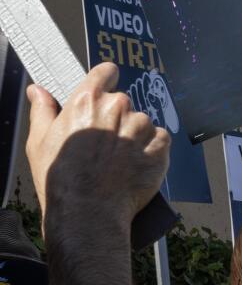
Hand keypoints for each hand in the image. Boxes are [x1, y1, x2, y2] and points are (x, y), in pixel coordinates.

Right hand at [26, 63, 169, 227]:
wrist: (88, 212)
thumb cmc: (60, 180)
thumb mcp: (39, 142)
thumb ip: (43, 111)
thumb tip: (38, 91)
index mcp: (86, 101)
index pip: (105, 72)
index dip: (106, 81)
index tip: (104, 92)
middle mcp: (117, 107)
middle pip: (122, 103)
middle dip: (115, 119)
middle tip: (103, 146)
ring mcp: (141, 126)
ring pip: (141, 122)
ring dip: (134, 136)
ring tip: (117, 161)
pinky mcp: (160, 144)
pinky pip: (159, 139)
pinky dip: (151, 150)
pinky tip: (133, 166)